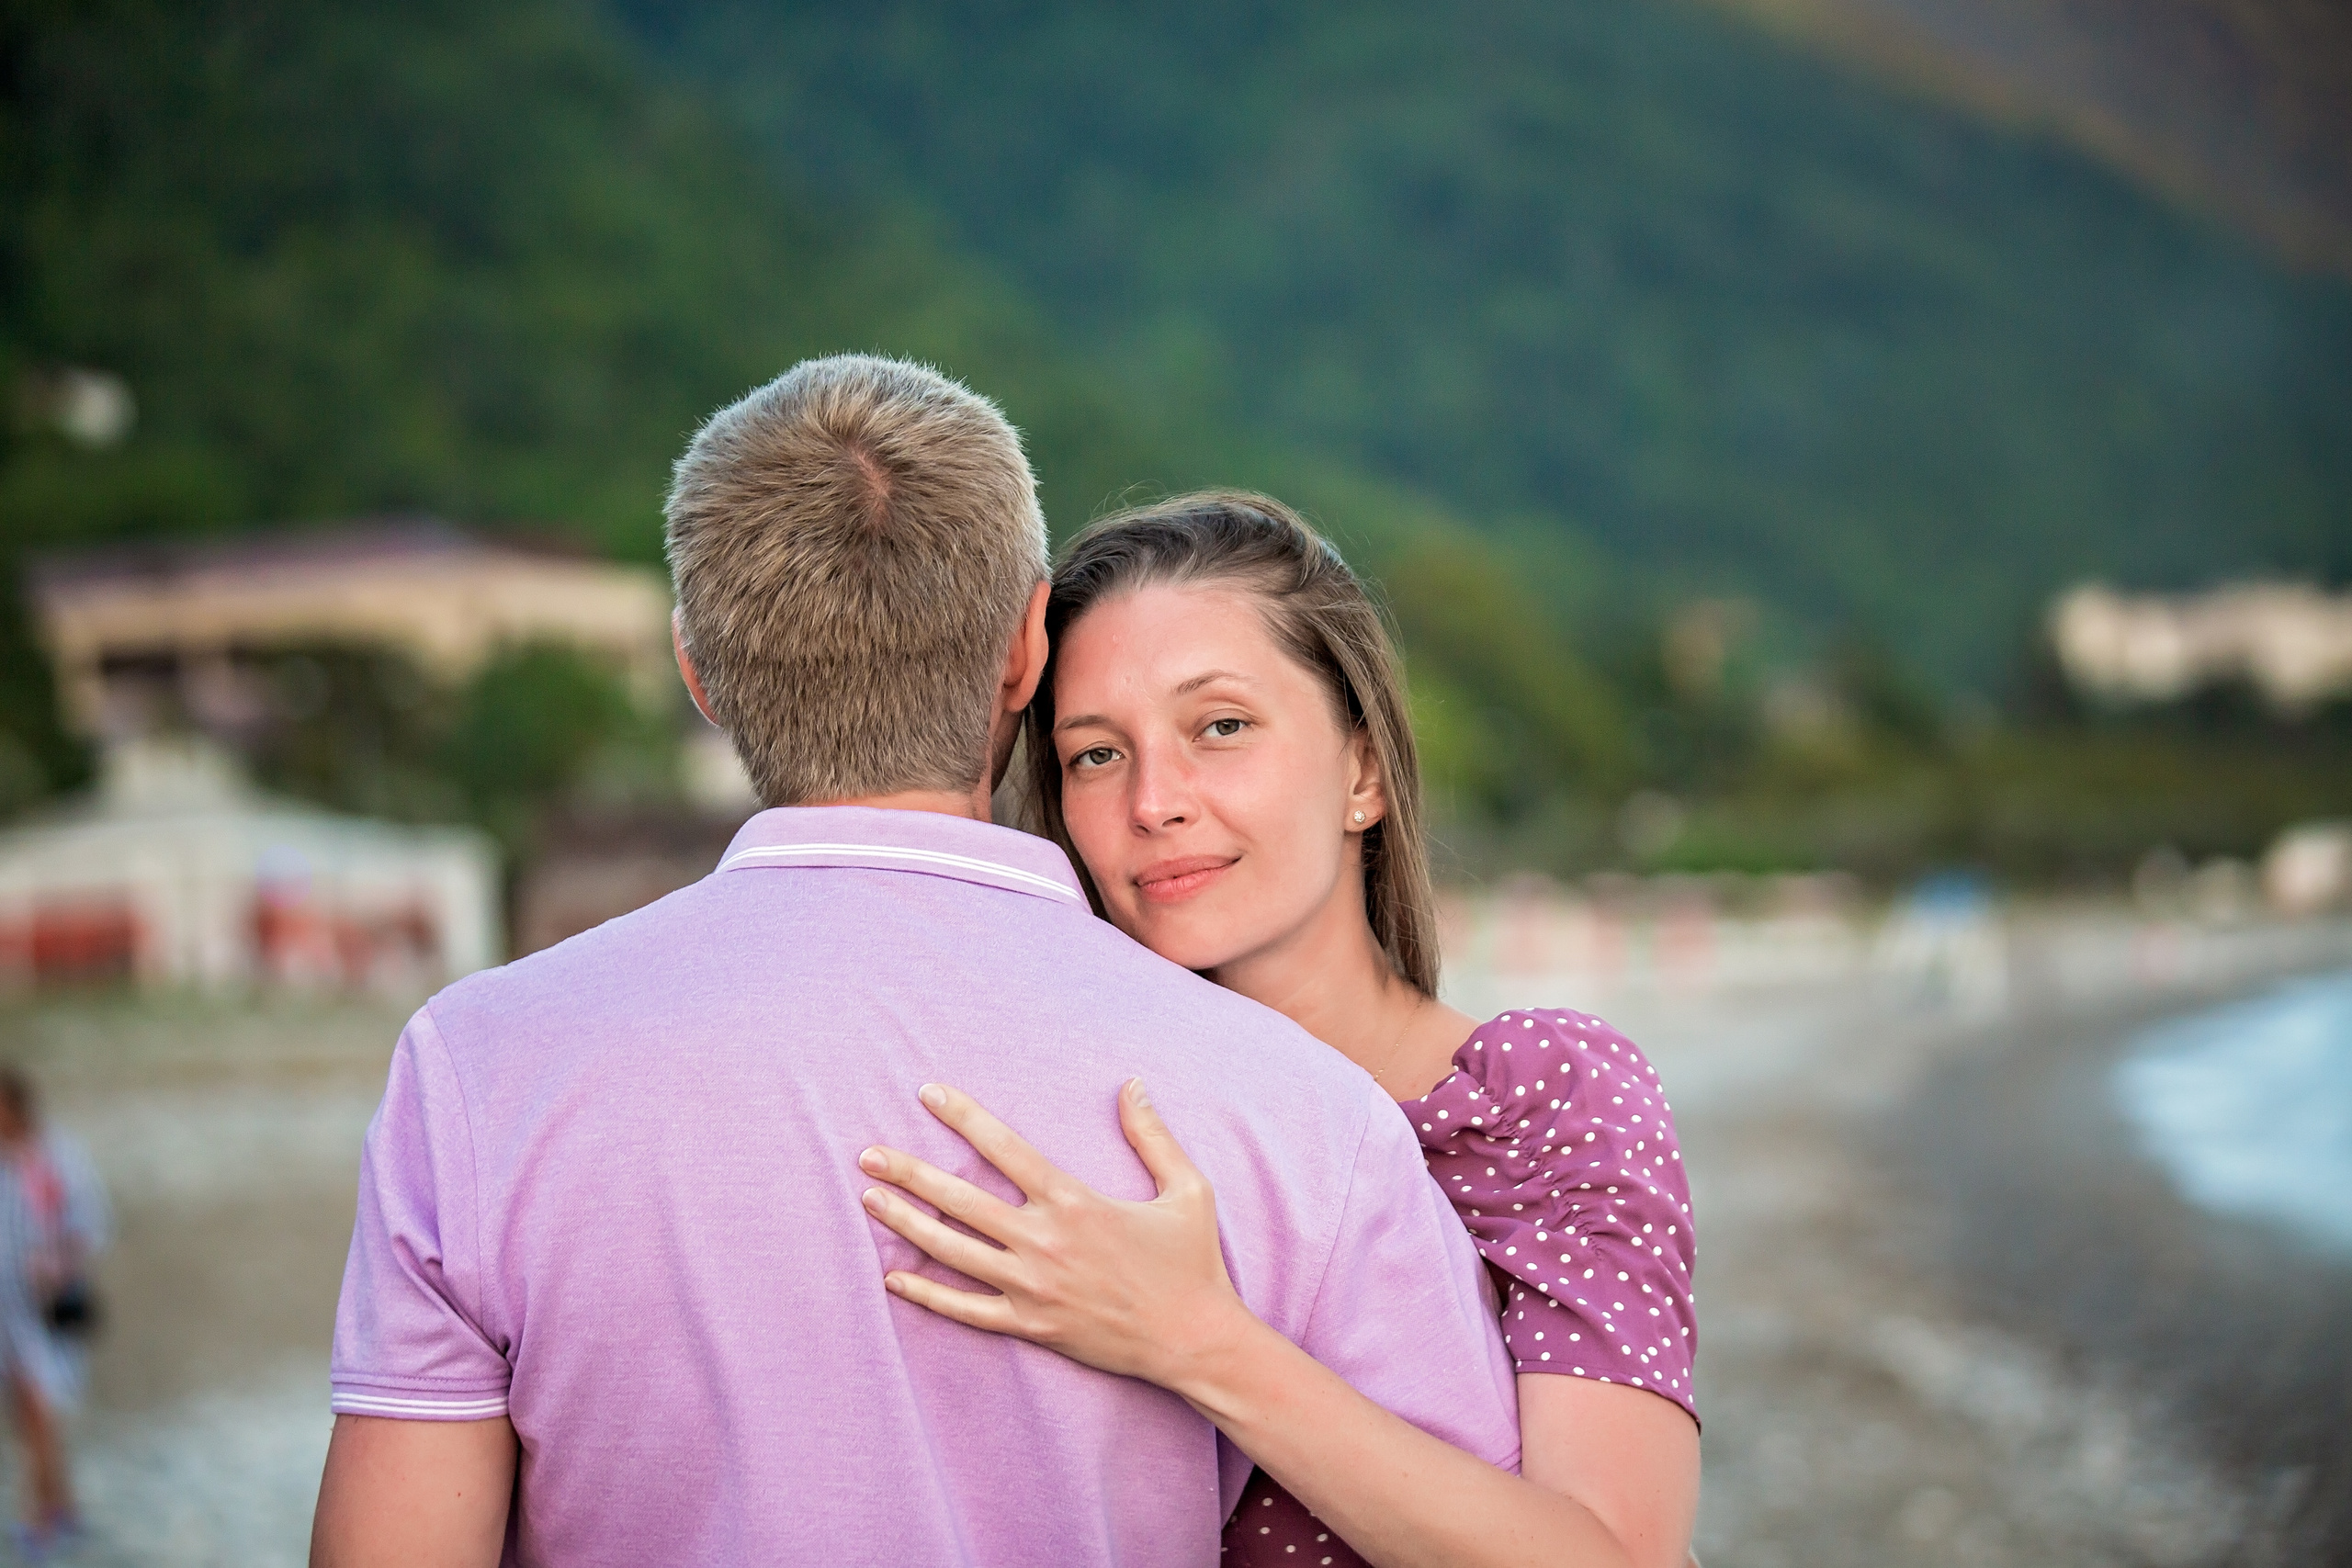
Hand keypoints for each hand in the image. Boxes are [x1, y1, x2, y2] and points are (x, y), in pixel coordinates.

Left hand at [857, 1079, 1252, 1392]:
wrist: (1195, 1341)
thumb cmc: (1193, 1263)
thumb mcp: (1187, 1189)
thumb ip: (1153, 1135)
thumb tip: (1134, 1084)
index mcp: (1075, 1201)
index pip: (1005, 1148)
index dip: (963, 1117)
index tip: (928, 1093)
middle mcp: (1045, 1242)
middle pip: (961, 1200)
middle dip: (909, 1173)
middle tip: (868, 1153)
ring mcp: (1032, 1288)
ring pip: (953, 1251)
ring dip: (906, 1225)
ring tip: (869, 1200)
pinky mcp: (1031, 1326)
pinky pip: (966, 1310)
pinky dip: (927, 1295)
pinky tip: (893, 1279)